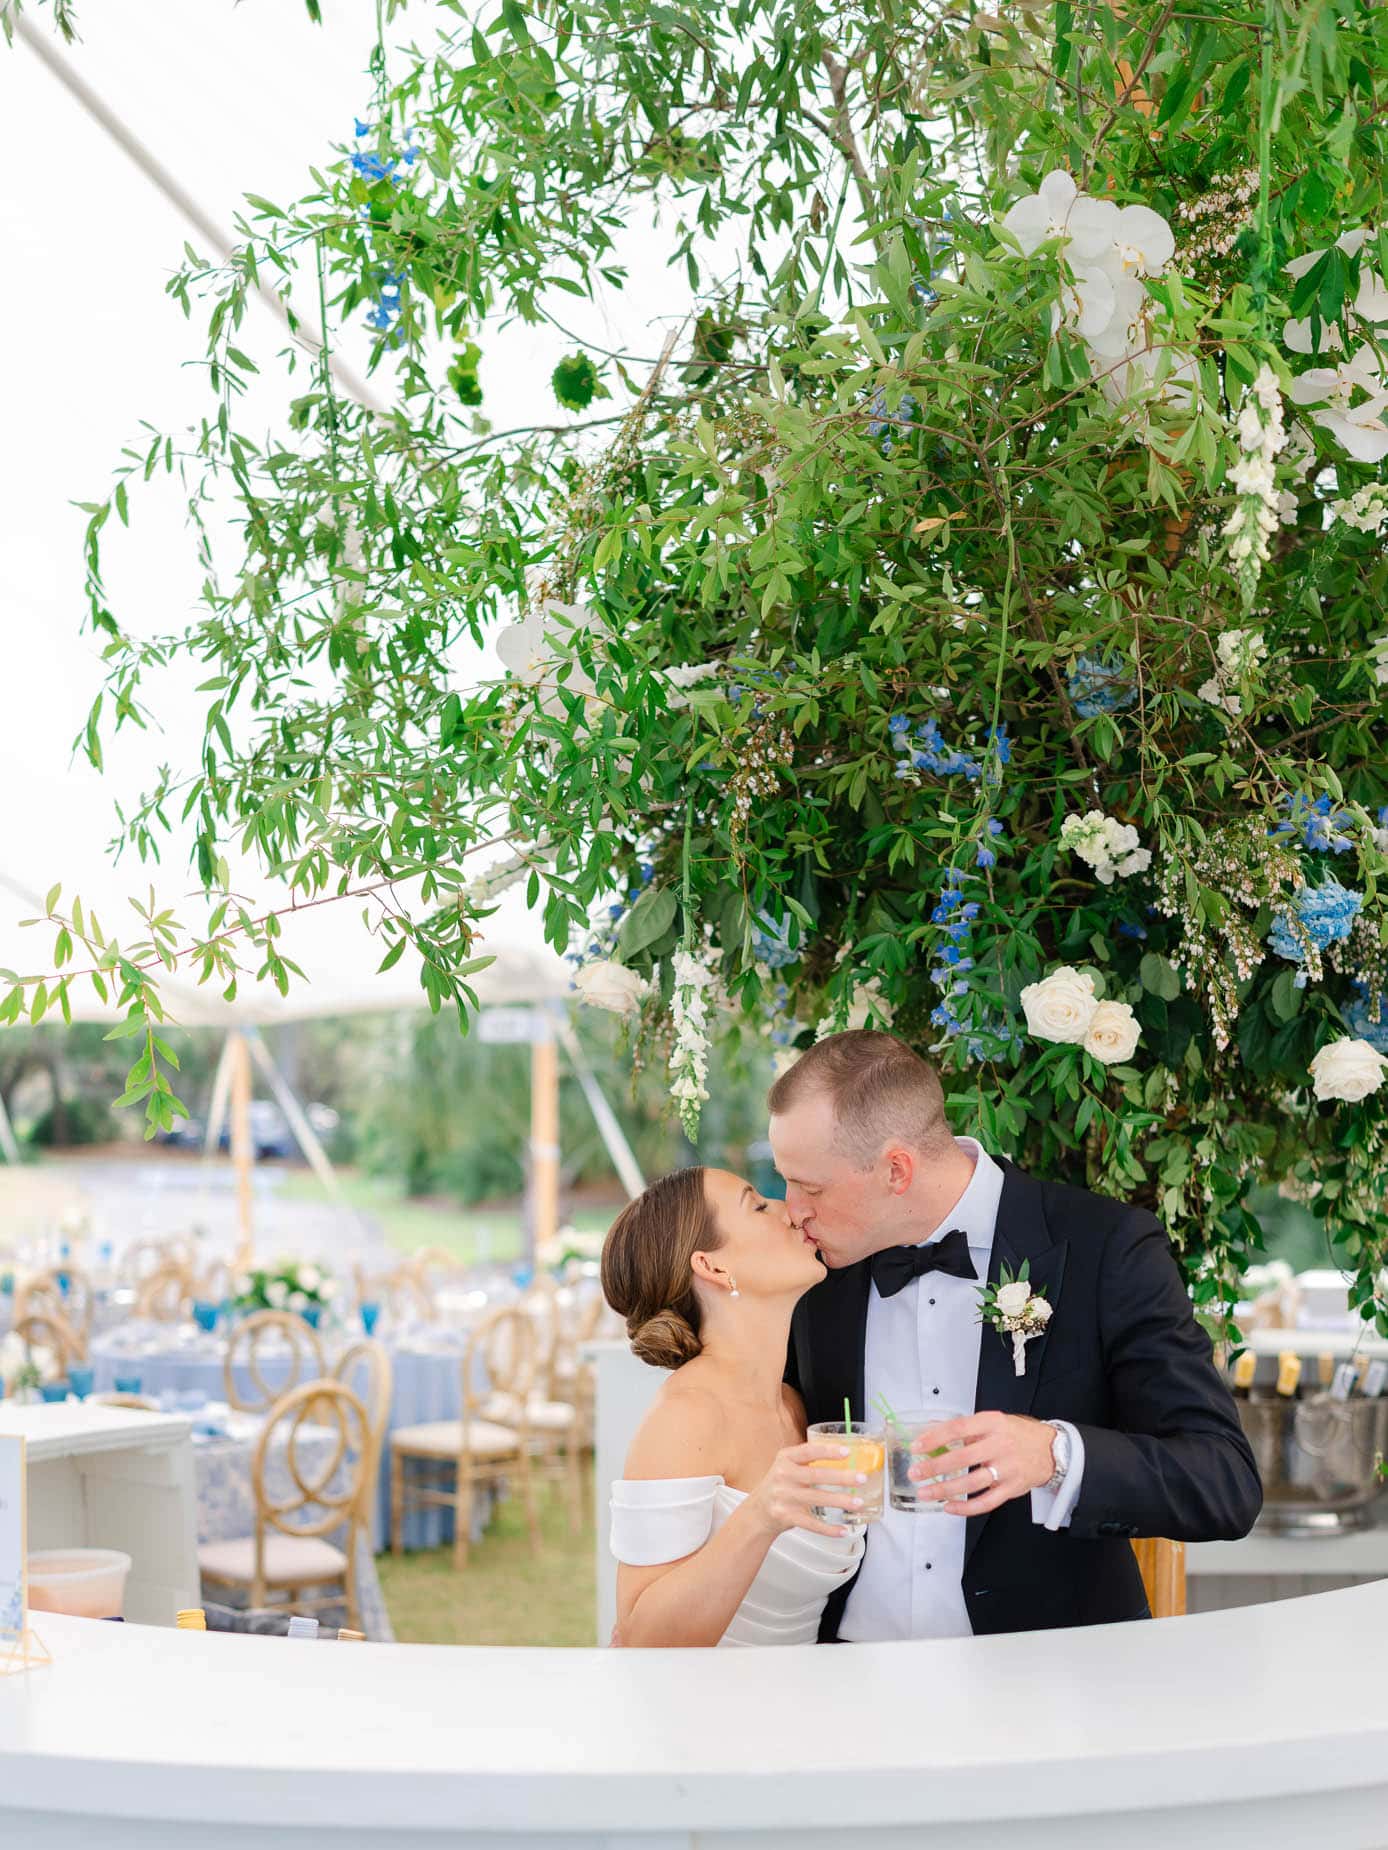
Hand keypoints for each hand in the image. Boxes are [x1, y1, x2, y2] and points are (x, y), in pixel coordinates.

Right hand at [747, 1441, 865, 1539]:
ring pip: (816, 1499)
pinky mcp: (786, 1516)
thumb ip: (808, 1461)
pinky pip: (811, 1524)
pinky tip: (843, 1529)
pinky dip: (829, 1529)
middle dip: (841, 1477)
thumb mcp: (787, 1466)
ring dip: (840, 1501)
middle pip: (816, 1476)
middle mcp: (783, 1476)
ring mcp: (784, 1497)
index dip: (828, 1451)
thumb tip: (846, 1459)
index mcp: (785, 1459)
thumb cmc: (780, 1485)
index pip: (808, 1451)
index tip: (847, 1451)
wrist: (757, 1511)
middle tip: (862, 1478)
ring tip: (858, 1503)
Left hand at [908, 1411, 1056, 1516]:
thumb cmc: (1017, 1434)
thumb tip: (933, 1432)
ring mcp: (1007, 1469)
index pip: (959, 1428)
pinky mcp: (1012, 1489)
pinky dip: (966, 1507)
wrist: (1051, 1450)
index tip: (917, 1446)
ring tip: (926, 1492)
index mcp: (993, 1423)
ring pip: (971, 1483)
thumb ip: (966, 1428)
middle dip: (934, 1467)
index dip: (935, 1437)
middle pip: (962, 1458)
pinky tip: (950, 1506)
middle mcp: (1000, 1445)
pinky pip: (986, 1502)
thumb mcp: (994, 1422)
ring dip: (945, 1489)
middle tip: (915, 1473)